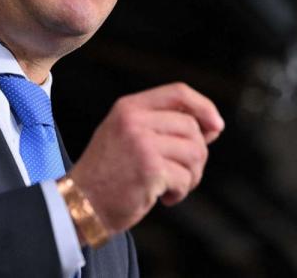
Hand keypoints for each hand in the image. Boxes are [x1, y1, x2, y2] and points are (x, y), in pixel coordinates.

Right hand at [68, 82, 223, 234]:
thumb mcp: (128, 135)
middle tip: (181, 174)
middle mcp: (134, 120)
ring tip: (172, 186)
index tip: (217, 126)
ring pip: (194, 153)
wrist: (79, 203)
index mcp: (128, 107)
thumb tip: (214, 126)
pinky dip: (180, 192)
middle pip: (192, 128)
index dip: (204, 107)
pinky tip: (162, 198)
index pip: (178, 92)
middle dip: (196, 155)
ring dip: (190, 176)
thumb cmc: (108, 173)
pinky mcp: (150, 170)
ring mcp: (142, 144)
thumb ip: (162, 125)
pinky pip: (185, 178)